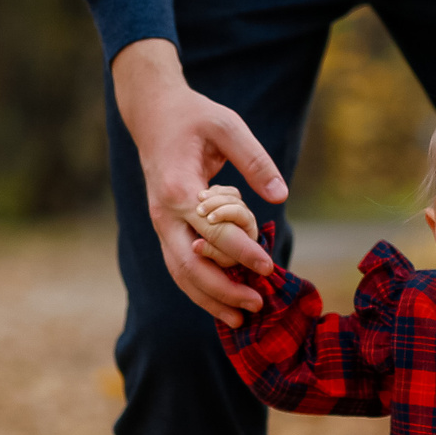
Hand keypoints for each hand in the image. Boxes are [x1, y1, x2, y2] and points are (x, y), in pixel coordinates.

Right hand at [112, 37, 286, 324]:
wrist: (153, 115)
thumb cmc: (194, 117)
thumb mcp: (227, 126)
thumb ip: (255, 160)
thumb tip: (281, 195)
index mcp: (178, 189)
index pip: (212, 232)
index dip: (241, 253)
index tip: (268, 266)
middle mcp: (164, 214)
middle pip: (189, 265)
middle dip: (222, 290)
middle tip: (257, 304)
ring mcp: (161, 225)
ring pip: (180, 273)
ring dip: (209, 299)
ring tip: (240, 319)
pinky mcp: (165, 229)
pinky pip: (180, 266)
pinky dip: (200, 289)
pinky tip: (223, 305)